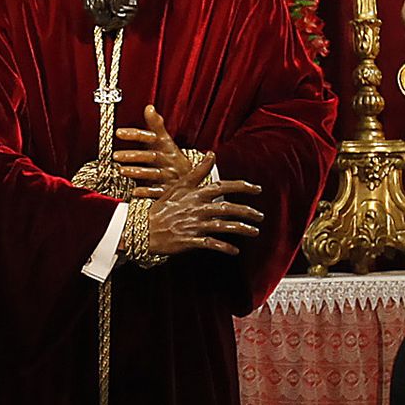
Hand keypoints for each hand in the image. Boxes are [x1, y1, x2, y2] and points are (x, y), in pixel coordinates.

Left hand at [114, 103, 206, 194]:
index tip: (119, 132)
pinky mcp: (168, 190)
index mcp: (167, 147)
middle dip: (134, 155)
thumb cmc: (173, 158)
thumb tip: (149, 107)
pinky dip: (146, 192)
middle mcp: (168, 160)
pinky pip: (157, 192)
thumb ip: (156, 125)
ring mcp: (169, 176)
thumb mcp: (167, 141)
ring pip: (153, 174)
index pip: (151, 137)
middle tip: (116, 155)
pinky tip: (134, 191)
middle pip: (151, 156)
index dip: (136, 135)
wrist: (193, 179)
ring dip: (137, 172)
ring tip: (122, 170)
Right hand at [146, 178, 263, 256]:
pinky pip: (212, 244)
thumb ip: (198, 171)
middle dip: (247, 212)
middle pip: (228, 208)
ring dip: (241, 229)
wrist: (144, 228)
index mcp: (196, 193)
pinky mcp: (190, 240)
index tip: (257, 189)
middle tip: (260, 216)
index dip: (242, 187)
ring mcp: (194, 225)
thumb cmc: (163, 207)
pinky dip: (225, 247)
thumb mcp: (179, 185)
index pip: (223, 186)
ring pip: (223, 226)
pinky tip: (235, 251)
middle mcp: (198, 208)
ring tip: (254, 231)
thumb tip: (211, 154)